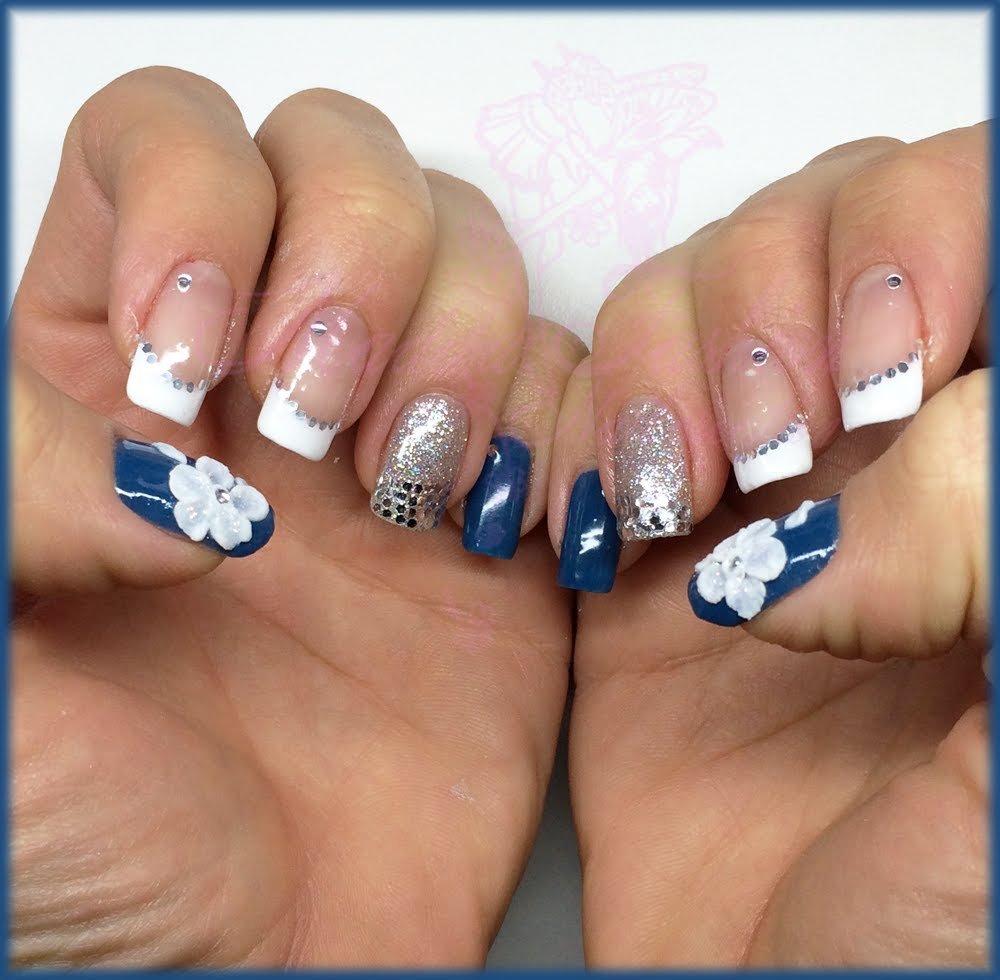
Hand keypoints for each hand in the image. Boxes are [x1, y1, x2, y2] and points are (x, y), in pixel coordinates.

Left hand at [11, 69, 584, 965]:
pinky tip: (504, 527)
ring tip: (415, 491)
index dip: (202, 203)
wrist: (270, 961)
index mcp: (109, 372)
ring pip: (467, 251)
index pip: (166, 145)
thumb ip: (5, 483)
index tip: (203, 369)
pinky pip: (569, 383)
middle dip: (361, 261)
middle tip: (322, 430)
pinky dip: (563, 427)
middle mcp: (265, 377)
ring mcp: (394, 434)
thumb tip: (164, 439)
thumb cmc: (94, 845)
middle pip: (343, 161)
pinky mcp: (498, 507)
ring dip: (465, 346)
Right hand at [557, 125, 988, 964]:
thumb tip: (909, 425)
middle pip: (836, 216)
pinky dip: (580, 421)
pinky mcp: (650, 523)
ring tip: (679, 498)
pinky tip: (604, 524)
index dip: (927, 239)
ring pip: (704, 283)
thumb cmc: (928, 927)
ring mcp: (762, 475)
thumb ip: (995, 541)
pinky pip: (596, 390)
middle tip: (776, 447)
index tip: (886, 372)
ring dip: (665, 362)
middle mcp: (892, 442)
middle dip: (778, 300)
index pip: (984, 221)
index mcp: (999, 467)